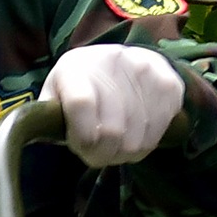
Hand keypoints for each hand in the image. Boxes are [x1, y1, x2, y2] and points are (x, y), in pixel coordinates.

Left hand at [47, 43, 187, 167]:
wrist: (119, 61)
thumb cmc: (78, 86)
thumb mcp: (54, 96)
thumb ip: (49, 118)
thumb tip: (47, 138)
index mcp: (75, 66)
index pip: (81, 104)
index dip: (82, 136)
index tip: (82, 148)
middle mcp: (113, 61)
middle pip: (113, 129)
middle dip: (103, 153)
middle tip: (99, 155)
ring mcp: (146, 71)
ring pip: (137, 138)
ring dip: (124, 153)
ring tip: (116, 147)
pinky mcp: (170, 84)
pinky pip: (158, 132)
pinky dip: (145, 144)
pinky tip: (135, 136)